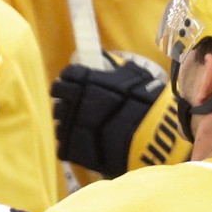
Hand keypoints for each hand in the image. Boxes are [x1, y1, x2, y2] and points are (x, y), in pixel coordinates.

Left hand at [53, 51, 187, 176]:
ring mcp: (71, 126)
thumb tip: (108, 62)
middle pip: (60, 100)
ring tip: (83, 128)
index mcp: (85, 80)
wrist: (151, 135)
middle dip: (69, 103)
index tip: (77, 84)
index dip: (72, 79)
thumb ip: (116, 69)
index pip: (68, 75)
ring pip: (60, 123)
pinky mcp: (74, 149)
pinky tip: (84, 144)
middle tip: (81, 108)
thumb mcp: (135, 76)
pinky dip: (72, 145)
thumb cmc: (147, 102)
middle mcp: (73, 101)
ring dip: (69, 124)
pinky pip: (64, 146)